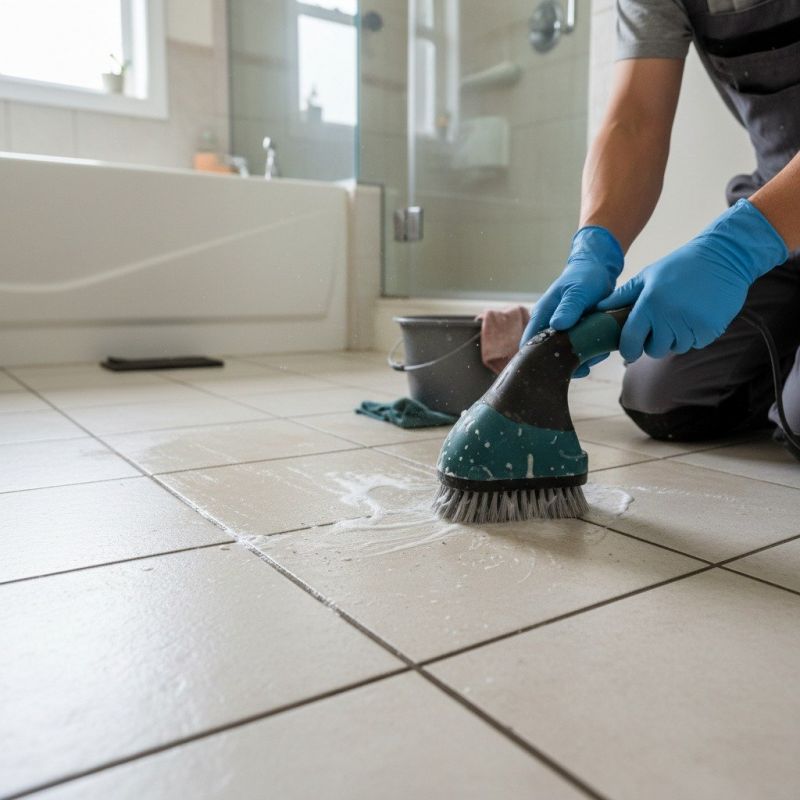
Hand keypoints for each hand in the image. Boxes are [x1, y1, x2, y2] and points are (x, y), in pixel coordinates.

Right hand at [520, 225, 623, 376]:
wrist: (598, 271)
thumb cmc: (584, 277)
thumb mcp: (578, 291)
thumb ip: (568, 308)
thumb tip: (557, 325)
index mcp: (541, 316)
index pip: (528, 344)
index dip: (534, 360)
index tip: (552, 369)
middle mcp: (548, 327)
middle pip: (547, 355)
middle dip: (564, 363)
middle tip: (583, 364)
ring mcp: (562, 333)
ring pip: (565, 357)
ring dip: (581, 360)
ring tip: (597, 352)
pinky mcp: (575, 336)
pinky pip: (579, 353)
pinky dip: (590, 355)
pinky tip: (601, 350)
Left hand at [598, 199, 788, 362]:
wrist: (725, 256)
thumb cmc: (681, 265)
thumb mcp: (648, 275)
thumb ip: (623, 296)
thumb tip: (599, 308)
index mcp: (649, 304)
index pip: (631, 340)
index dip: (628, 349)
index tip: (629, 350)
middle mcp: (669, 316)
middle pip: (654, 350)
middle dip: (654, 342)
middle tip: (661, 325)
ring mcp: (691, 324)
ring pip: (676, 348)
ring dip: (676, 338)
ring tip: (681, 315)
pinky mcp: (711, 328)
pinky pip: (697, 343)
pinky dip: (695, 335)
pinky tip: (697, 315)